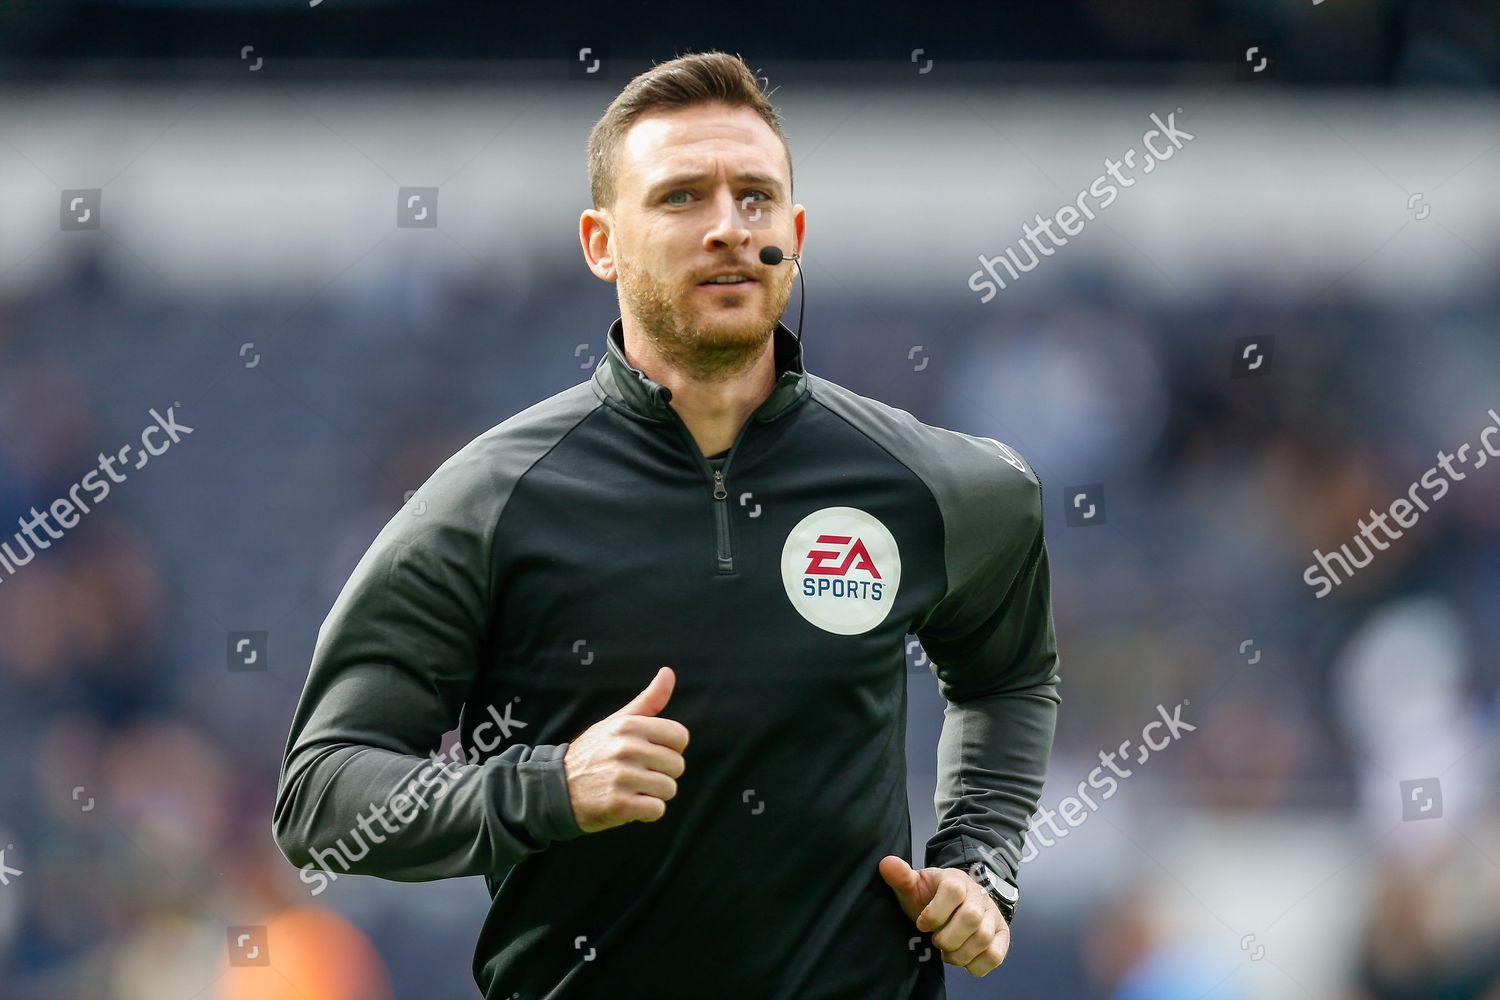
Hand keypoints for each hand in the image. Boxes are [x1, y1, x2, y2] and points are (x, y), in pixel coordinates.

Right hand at [563, 667, 689, 832]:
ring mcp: (622, 777)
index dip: (670, 749)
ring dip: (654, 794)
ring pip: (669, 789)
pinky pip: (657, 810)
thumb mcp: (616, 722)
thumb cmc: (593, 753)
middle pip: (677, 765)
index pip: (680, 737)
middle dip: (662, 773)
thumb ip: (648, 700)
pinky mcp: (619, 804)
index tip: (650, 753)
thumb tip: (668, 672)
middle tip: (637, 774)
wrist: (557, 789)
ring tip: (632, 788)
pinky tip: (630, 805)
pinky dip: (647, 812)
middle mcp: (626, 748)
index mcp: (629, 725)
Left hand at [878, 856, 1009, 975]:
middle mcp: (979, 896)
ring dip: (960, 954)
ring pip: (984, 939)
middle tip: (936, 942)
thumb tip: (886, 863)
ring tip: (947, 953)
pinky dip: (977, 965)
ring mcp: (993, 915)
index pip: (953, 891)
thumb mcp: (913, 886)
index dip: (935, 912)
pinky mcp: (1002, 935)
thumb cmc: (930, 897)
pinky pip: (996, 955)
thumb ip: (901, 877)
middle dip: (948, 938)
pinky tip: (964, 961)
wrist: (955, 903)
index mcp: (956, 880)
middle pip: (971, 918)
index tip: (921, 924)